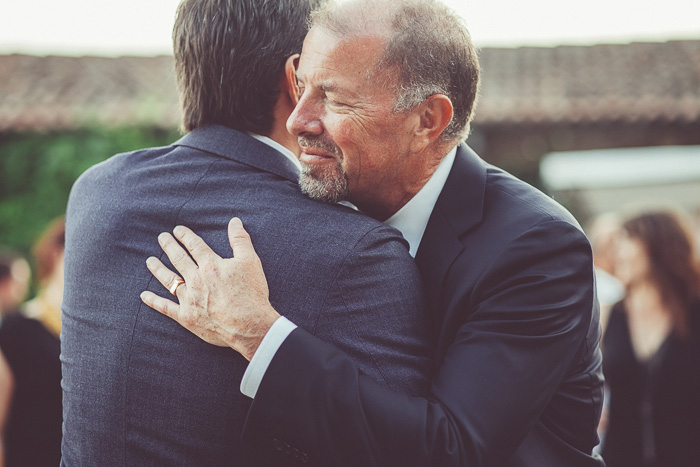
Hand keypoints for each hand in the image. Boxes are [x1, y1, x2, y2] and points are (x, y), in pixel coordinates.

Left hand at [140, 218, 279, 360]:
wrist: (249, 325)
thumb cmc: (251, 293)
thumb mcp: (250, 262)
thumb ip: (240, 240)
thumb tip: (234, 221)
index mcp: (210, 265)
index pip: (194, 245)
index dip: (185, 236)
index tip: (177, 230)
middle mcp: (196, 279)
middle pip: (178, 259)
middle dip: (169, 246)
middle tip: (161, 238)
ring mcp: (189, 298)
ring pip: (169, 280)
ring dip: (158, 269)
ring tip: (149, 261)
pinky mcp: (186, 316)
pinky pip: (165, 307)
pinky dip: (154, 301)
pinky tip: (144, 295)